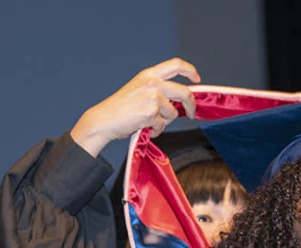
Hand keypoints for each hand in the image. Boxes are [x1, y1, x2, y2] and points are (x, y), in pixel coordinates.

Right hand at [71, 58, 200, 156]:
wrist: (104, 120)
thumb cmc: (121, 108)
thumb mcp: (140, 90)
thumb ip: (159, 90)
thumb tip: (180, 101)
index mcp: (149, 74)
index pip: (176, 65)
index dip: (190, 71)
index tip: (196, 79)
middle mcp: (153, 83)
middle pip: (184, 91)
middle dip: (191, 105)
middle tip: (191, 114)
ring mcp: (153, 97)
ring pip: (173, 113)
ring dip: (164, 121)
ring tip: (148, 122)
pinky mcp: (151, 112)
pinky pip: (163, 125)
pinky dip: (155, 130)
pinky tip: (143, 127)